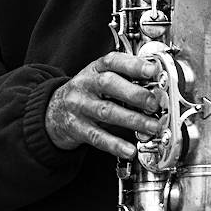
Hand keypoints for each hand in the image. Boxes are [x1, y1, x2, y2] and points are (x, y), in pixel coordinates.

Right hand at [46, 52, 164, 158]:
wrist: (54, 111)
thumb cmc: (87, 93)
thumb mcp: (101, 78)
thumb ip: (125, 79)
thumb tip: (156, 86)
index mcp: (95, 69)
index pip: (112, 61)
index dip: (132, 65)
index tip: (152, 70)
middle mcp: (85, 84)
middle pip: (109, 84)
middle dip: (135, 93)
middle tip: (154, 103)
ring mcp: (79, 106)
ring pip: (106, 111)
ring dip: (133, 120)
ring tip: (152, 127)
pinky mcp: (77, 128)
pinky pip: (97, 136)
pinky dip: (115, 144)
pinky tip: (129, 149)